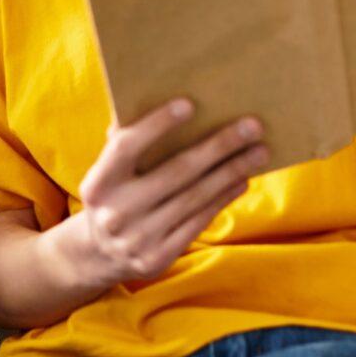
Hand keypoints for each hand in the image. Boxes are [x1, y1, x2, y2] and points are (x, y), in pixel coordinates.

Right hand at [65, 99, 267, 288]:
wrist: (100, 252)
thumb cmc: (115, 193)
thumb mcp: (109, 171)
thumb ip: (126, 143)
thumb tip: (162, 99)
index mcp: (97, 183)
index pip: (126, 147)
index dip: (156, 125)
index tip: (189, 103)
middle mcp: (115, 212)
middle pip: (176, 172)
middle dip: (218, 146)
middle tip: (252, 126)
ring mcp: (137, 238)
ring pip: (195, 198)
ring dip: (231, 171)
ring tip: (258, 152)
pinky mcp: (158, 257)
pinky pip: (199, 221)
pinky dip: (223, 198)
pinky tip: (241, 180)